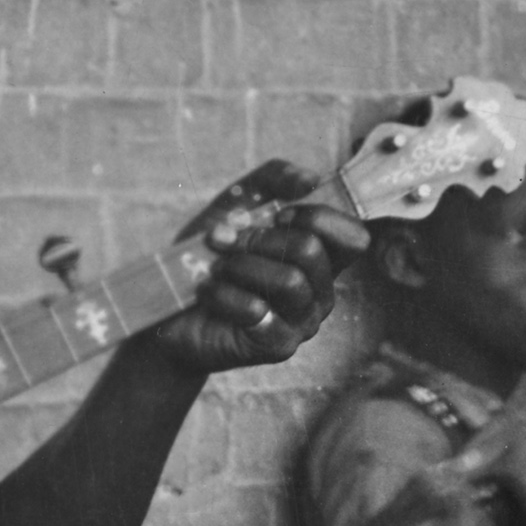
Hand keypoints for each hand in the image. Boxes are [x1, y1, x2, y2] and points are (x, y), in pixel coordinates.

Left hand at [153, 164, 365, 376]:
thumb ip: (276, 178)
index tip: (277, 215)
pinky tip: (208, 292)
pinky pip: (258, 312)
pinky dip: (224, 294)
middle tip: (223, 240)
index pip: (353, 238)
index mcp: (322, 259)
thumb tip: (310, 180)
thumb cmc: (212, 253)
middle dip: (259, 238)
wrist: (171, 306)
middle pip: (311, 251)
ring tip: (214, 268)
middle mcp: (320, 292)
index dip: (317, 217)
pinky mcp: (277, 347)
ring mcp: (302, 323)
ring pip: (288, 281)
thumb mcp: (240, 203)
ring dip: (239, 265)